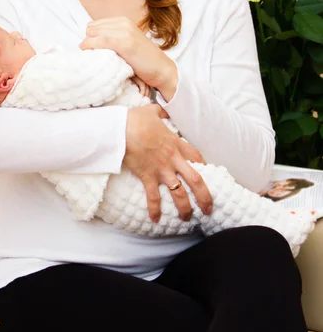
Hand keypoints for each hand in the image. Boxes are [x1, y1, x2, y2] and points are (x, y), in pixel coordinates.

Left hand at [80, 17, 176, 94]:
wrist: (161, 69)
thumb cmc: (143, 59)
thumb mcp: (128, 41)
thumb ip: (113, 37)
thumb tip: (89, 40)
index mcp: (123, 21)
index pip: (94, 24)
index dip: (90, 37)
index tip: (91, 49)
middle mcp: (124, 23)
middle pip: (92, 28)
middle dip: (88, 40)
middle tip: (91, 54)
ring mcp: (124, 32)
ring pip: (93, 34)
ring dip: (88, 45)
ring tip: (91, 56)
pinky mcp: (124, 43)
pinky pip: (99, 42)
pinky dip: (91, 47)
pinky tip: (91, 55)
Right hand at [124, 104, 212, 221]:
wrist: (121, 128)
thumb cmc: (136, 119)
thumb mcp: (152, 112)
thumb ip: (160, 114)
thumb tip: (161, 112)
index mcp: (176, 144)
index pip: (197, 157)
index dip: (204, 167)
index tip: (207, 174)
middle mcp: (173, 159)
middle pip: (196, 181)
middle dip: (205, 196)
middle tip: (209, 209)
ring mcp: (161, 170)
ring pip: (179, 193)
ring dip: (185, 208)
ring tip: (187, 218)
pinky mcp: (147, 177)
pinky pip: (153, 197)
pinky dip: (155, 209)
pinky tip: (156, 220)